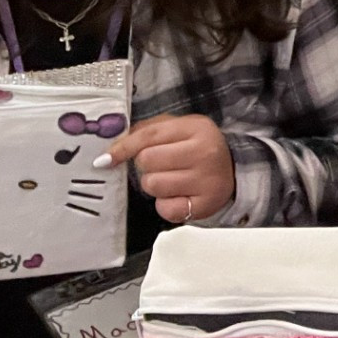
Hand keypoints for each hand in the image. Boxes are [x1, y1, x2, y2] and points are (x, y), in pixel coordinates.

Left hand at [99, 115, 235, 223]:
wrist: (233, 171)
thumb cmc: (196, 148)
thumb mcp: (178, 129)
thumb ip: (146, 132)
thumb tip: (109, 152)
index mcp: (197, 128)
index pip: (149, 136)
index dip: (123, 148)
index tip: (105, 160)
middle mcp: (205, 152)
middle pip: (147, 161)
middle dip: (146, 166)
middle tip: (160, 166)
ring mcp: (206, 180)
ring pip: (153, 185)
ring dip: (154, 185)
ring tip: (171, 180)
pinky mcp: (204, 205)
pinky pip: (165, 209)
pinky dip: (165, 205)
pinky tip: (178, 196)